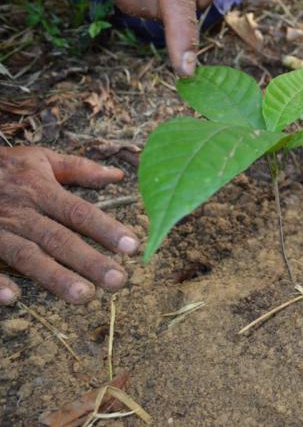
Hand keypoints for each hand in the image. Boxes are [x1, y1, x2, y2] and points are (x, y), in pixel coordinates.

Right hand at [0, 147, 138, 305]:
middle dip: (89, 261)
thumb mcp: (38, 159)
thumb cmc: (1, 167)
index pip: (79, 212)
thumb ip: (78, 168)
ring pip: (27, 256)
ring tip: (83, 297)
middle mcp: (21, 213)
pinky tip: (12, 299)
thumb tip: (116, 175)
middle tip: (118, 281)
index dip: (106, 229)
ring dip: (55, 277)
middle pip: (59, 239)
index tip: (133, 246)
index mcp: (40, 191)